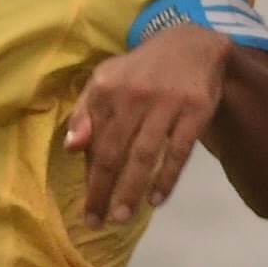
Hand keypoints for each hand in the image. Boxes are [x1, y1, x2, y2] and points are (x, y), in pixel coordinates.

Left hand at [63, 23, 234, 226]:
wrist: (192, 44)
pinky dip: (168, 177)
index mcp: (107, 89)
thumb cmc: (140, 72)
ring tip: (122, 217)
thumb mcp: (105, 81)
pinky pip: (180, 151)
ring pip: (145, 155)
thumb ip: (85, 113)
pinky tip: (157, 200)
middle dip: (104, 191)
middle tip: (98, 222)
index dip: (89, 177)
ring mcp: (167, 103)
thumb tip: (71, 149)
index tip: (86, 208)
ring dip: (132, 190)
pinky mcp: (196, 110)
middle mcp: (134, 96)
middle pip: (115, 152)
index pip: (94, 142)